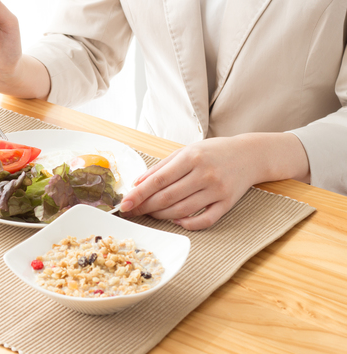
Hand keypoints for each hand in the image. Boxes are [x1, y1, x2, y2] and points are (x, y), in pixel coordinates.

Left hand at [119, 133, 309, 230]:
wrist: (250, 154)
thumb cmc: (213, 151)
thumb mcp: (186, 151)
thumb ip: (161, 167)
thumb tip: (137, 183)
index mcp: (191, 157)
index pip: (158, 180)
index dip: (139, 194)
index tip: (124, 203)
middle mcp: (205, 174)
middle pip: (167, 197)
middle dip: (145, 207)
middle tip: (132, 211)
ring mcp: (218, 190)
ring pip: (182, 211)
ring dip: (161, 215)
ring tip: (150, 213)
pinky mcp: (228, 203)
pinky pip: (204, 220)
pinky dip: (187, 224)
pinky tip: (176, 220)